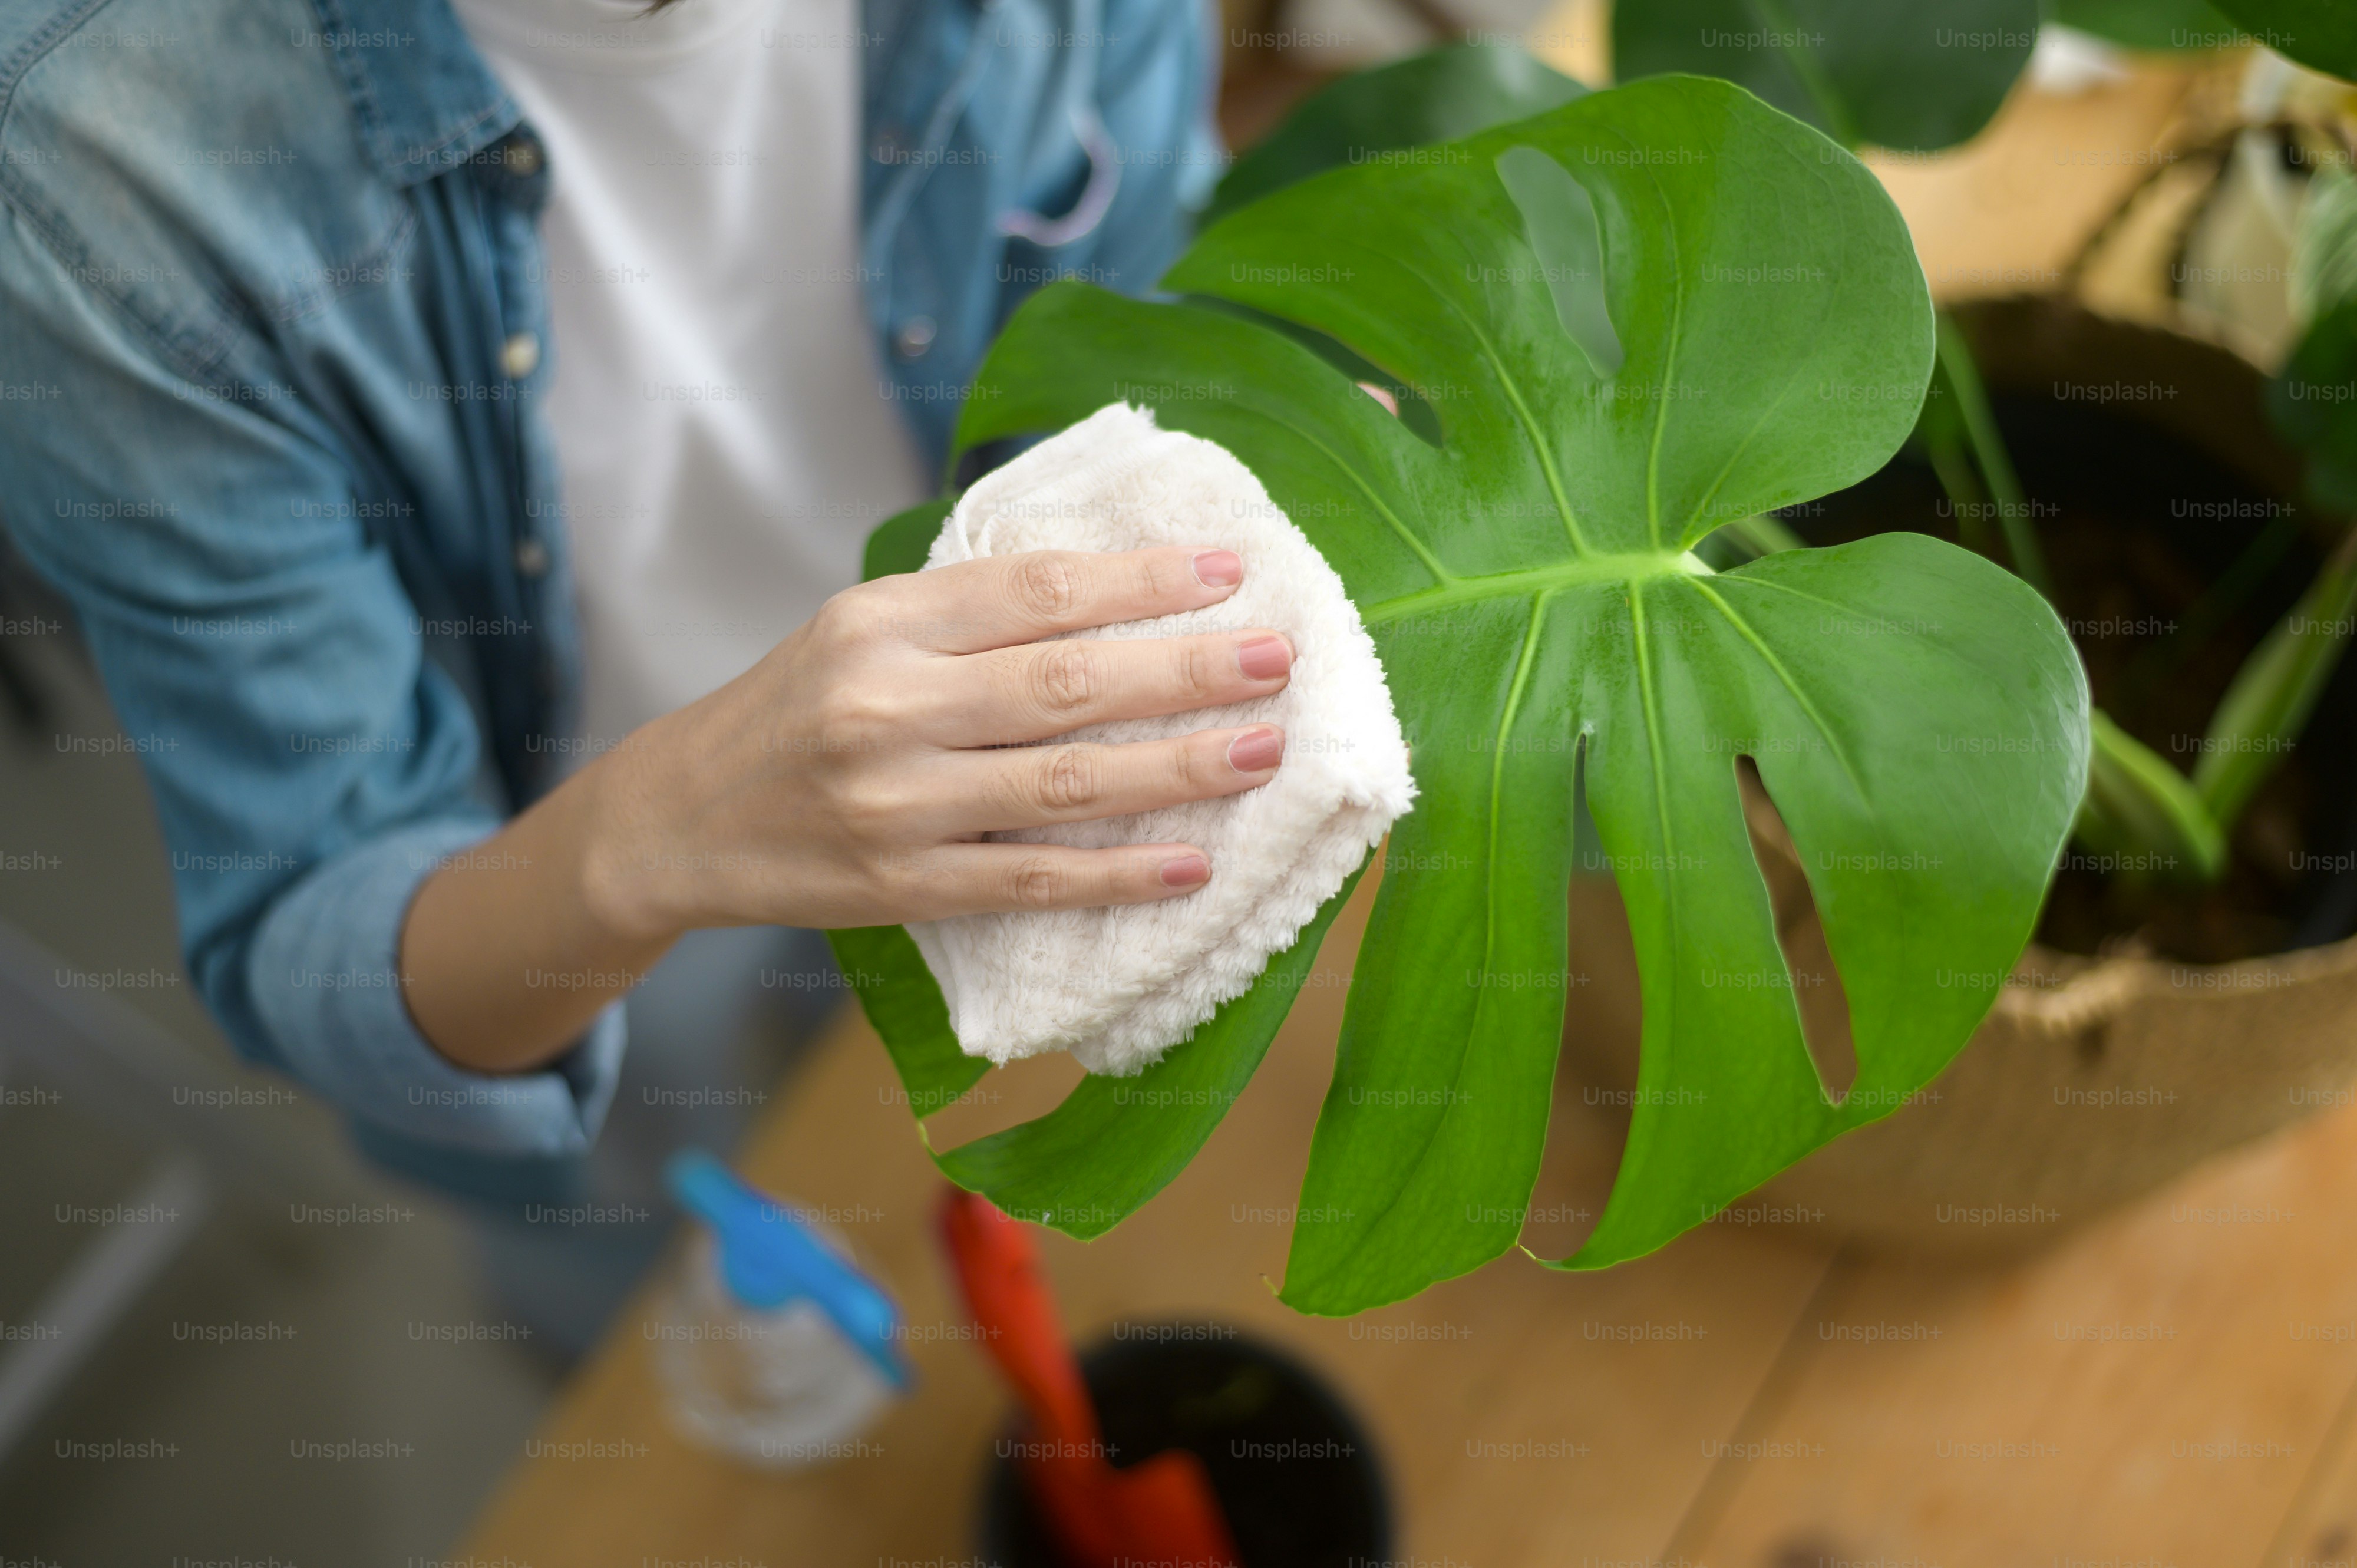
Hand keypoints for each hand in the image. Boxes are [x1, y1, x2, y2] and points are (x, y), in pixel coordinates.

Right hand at [581, 546, 1292, 940]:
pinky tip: (1193, 866)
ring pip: (1063, 782)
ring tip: (1263, 748)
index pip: (1035, 591)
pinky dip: (1117, 875)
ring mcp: (896, 803)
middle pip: (1064, 682)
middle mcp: (886, 705)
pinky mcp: (903, 886)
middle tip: (1277, 658)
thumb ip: (970, 609)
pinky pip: (1030, 879)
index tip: (1231, 572)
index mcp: (880, 622)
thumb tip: (1118, 585)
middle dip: (1183, 670)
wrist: (681, 819)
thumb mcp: (861, 627)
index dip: (1141, 582)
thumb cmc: (797, 709)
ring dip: (1176, 768)